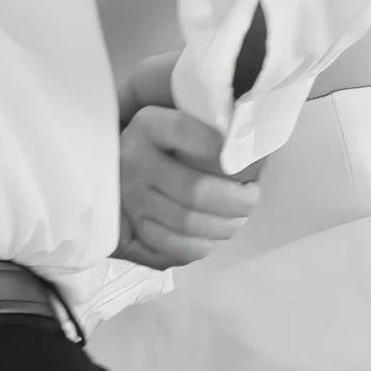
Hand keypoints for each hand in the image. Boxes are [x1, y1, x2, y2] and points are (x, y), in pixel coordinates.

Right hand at [116, 105, 260, 267]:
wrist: (117, 168)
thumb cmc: (167, 144)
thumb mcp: (183, 122)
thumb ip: (214, 129)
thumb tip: (253, 154)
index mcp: (149, 126)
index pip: (193, 137)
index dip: (228, 157)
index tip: (249, 167)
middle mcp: (132, 162)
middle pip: (196, 191)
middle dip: (236, 201)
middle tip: (250, 198)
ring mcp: (127, 200)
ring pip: (187, 223)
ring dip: (224, 226)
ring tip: (236, 218)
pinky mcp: (126, 232)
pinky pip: (173, 248)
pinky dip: (201, 246)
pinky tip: (211, 235)